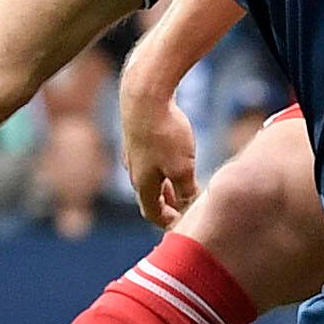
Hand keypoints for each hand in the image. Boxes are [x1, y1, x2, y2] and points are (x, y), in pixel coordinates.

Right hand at [123, 84, 201, 226]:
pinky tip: (178, 162)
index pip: (151, 214)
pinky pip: (151, 161)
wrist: (145, 96)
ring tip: (187, 190)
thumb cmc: (164, 133)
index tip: (184, 228)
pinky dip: (164, 169)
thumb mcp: (182, 167)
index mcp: (142, 184)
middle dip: (170, 206)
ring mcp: (133, 153)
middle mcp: (134, 171)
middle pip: (151, 197)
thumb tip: (189, 206)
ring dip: (168, 188)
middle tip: (189, 212)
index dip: (168, 223)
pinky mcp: (138, 137)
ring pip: (151, 178)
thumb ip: (186, 190)